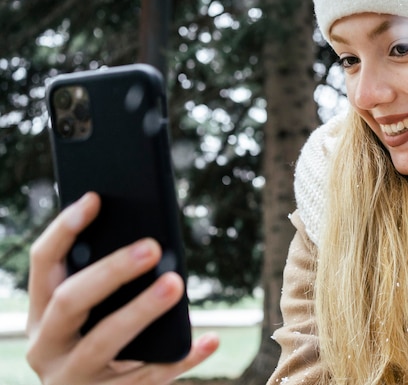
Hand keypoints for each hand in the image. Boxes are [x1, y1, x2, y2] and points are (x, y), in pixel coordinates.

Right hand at [26, 192, 218, 384]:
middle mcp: (46, 345)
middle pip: (70, 301)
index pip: (43, 262)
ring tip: (176, 284)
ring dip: (142, 310)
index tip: (95, 198)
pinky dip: (181, 357)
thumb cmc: (92, 340)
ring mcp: (73, 377)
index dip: (65, 228)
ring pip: (104, 341)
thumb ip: (103, 280)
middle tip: (152, 247)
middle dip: (111, 270)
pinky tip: (209, 339)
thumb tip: (151, 242)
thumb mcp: (85, 313)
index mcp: (41, 312)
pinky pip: (148, 377)